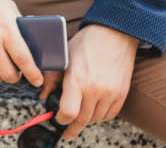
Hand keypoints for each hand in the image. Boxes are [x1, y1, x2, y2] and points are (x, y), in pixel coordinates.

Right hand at [0, 0, 42, 86]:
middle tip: (17, 71)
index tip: (37, 81)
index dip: (32, 74)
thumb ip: (20, 29)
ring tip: (3, 70)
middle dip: (16, 76)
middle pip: (8, 73)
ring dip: (0, 77)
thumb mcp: (10, 9)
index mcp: (6, 29)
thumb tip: (33, 48)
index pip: (23, 59)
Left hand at [40, 24, 137, 139]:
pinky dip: (100, 116)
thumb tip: (44, 96)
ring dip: (86, 121)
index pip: (68, 113)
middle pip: (82, 121)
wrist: (114, 34)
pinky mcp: (121, 94)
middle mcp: (94, 89)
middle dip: (72, 128)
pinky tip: (93, 110)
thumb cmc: (87, 43)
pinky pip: (109, 115)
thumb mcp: (64, 56)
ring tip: (79, 117)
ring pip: (95, 119)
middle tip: (66, 131)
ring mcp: (110, 93)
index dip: (61, 120)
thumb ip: (52, 77)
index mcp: (77, 79)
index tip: (58, 119)